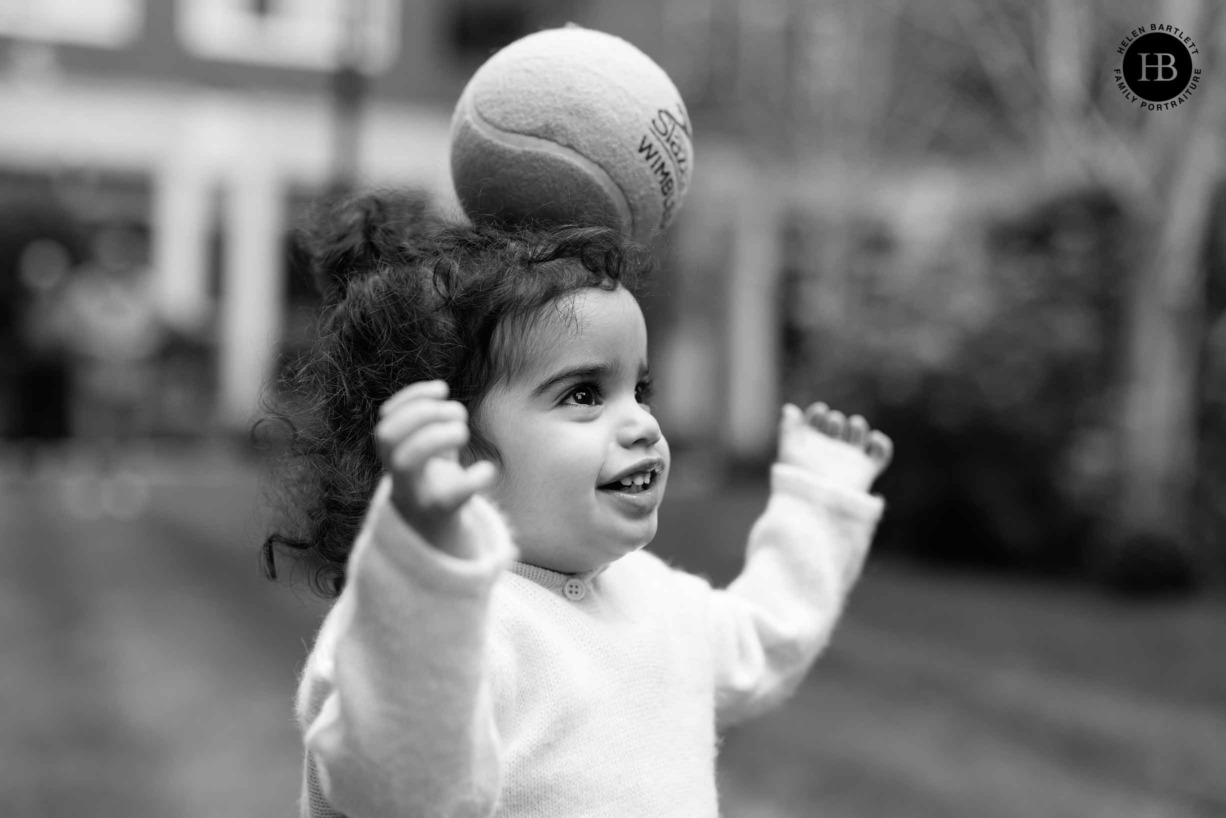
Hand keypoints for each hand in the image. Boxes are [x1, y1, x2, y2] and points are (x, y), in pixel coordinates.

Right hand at [374, 380, 497, 557]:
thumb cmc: (434, 483)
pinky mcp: (441, 512)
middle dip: (422, 413)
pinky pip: (453, 495)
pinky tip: (488, 469)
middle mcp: (399, 474)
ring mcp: (416, 493)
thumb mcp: (428, 449)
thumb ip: (428, 422)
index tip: (442, 389)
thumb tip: (439, 391)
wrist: (435, 538)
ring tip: (464, 432)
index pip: (385, 421)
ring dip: (439, 435)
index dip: (411, 399)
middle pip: (387, 435)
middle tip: (457, 414)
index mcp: (395, 457)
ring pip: (406, 461)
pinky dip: (476, 477)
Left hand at [777, 401, 892, 492]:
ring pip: (858, 436)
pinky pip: (880, 455)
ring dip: (858, 426)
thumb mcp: (789, 452)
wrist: (816, 504)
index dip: (819, 415)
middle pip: (838, 427)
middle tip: (833, 423)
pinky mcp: (865, 472)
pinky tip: (873, 438)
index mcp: (810, 447)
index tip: (819, 412)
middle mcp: (830, 453)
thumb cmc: (799, 480)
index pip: (817, 424)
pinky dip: (882, 444)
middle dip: (836, 421)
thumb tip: (789, 408)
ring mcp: (848, 461)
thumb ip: (789, 429)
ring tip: (853, 425)